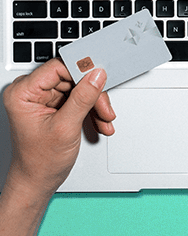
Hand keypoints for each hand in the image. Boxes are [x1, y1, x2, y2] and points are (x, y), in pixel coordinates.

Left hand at [2, 59, 114, 196]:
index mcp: (23, 93)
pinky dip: (91, 110)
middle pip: (72, 78)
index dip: (82, 72)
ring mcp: (43, 99)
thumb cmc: (39, 161)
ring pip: (79, 88)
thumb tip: (96, 75)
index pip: (57, 67)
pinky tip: (98, 122)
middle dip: (92, 94)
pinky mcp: (54, 105)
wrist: (37, 181)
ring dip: (95, 104)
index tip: (101, 78)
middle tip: (104, 109)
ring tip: (103, 120)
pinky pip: (79, 98)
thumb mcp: (65, 127)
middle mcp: (31, 93)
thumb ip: (83, 98)